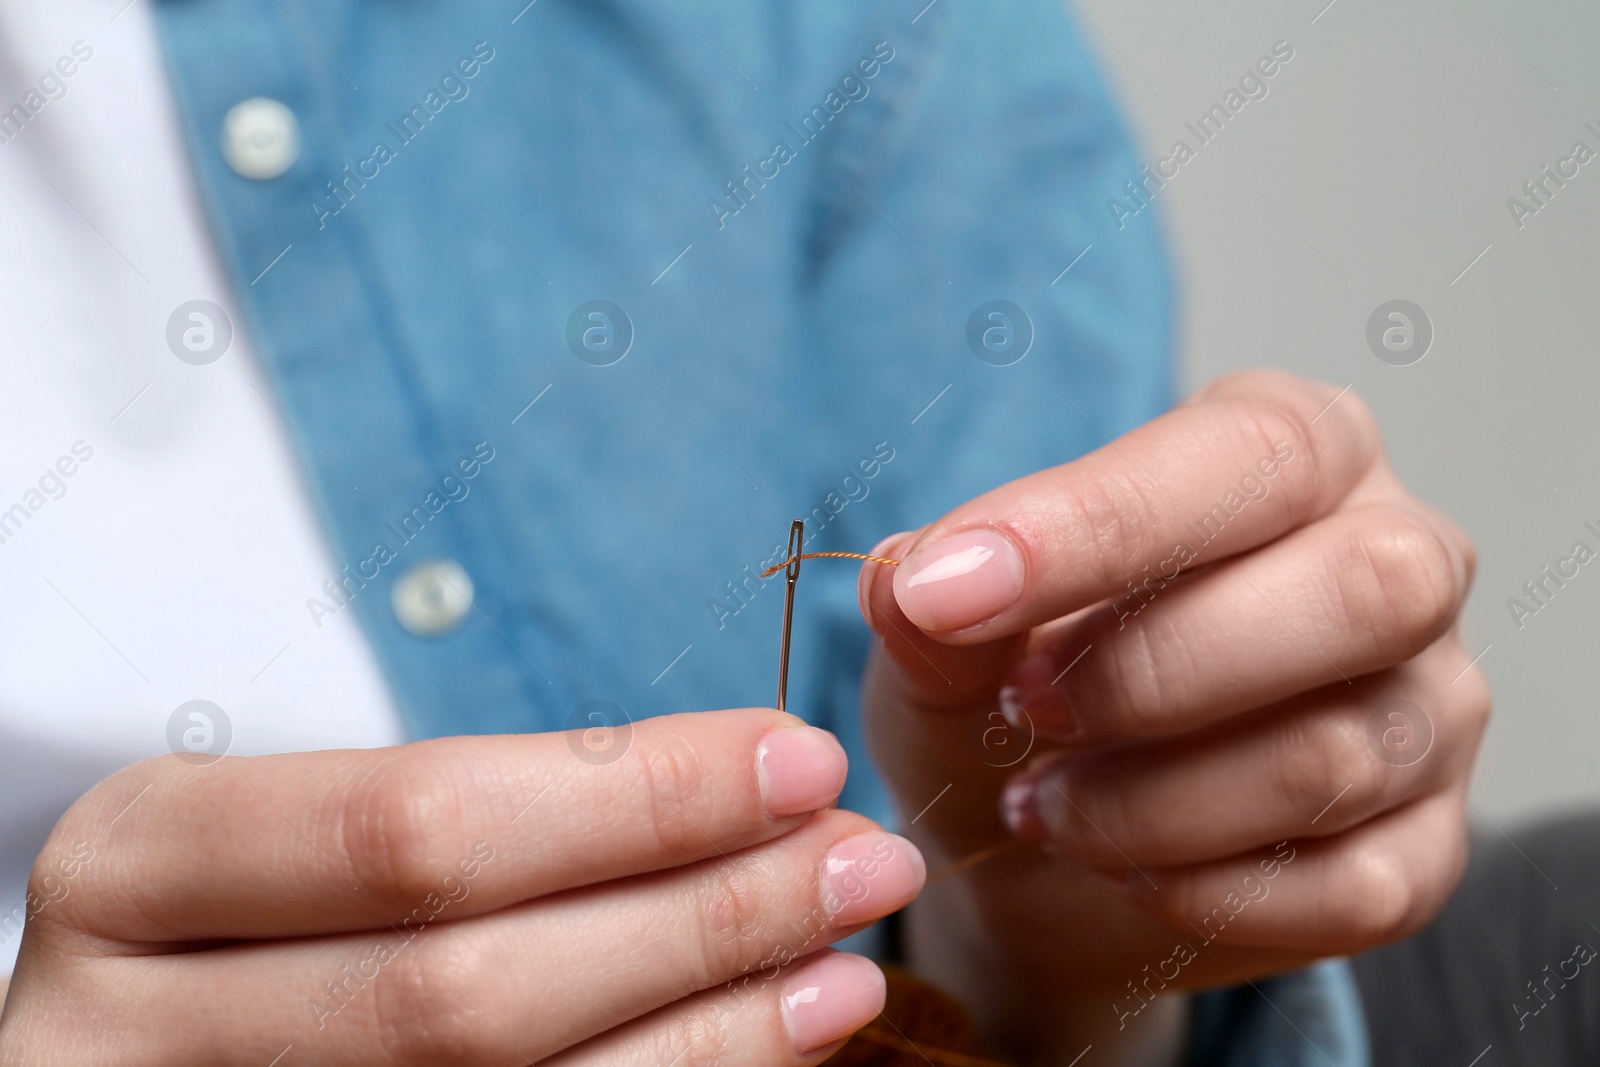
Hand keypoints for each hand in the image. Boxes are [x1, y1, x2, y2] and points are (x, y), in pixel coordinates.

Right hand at [0, 710, 924, 1064]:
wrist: (161, 1036)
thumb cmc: (258, 906)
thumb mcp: (315, 825)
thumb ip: (493, 809)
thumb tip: (749, 779)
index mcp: (131, 869)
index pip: (414, 826)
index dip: (631, 798)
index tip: (797, 757)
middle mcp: (127, 1029)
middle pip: (469, 982)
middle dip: (700, 910)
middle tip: (862, 853)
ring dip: (718, 1016)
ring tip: (851, 948)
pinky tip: (784, 1033)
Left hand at [857, 371, 1486, 1062]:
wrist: (1041, 848)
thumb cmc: (1012, 690)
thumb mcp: (945, 635)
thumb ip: (931, 599)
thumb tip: (905, 583)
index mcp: (1297, 451)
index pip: (1250, 453)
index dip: (1096, 524)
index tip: (946, 593)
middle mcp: (1399, 558)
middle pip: (1366, 587)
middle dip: (1157, 668)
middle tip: (1021, 706)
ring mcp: (1433, 711)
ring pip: (1337, 756)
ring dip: (1149, 803)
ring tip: (1043, 804)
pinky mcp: (1428, 848)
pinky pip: (1351, 887)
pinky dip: (1205, 894)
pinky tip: (1122, 870)